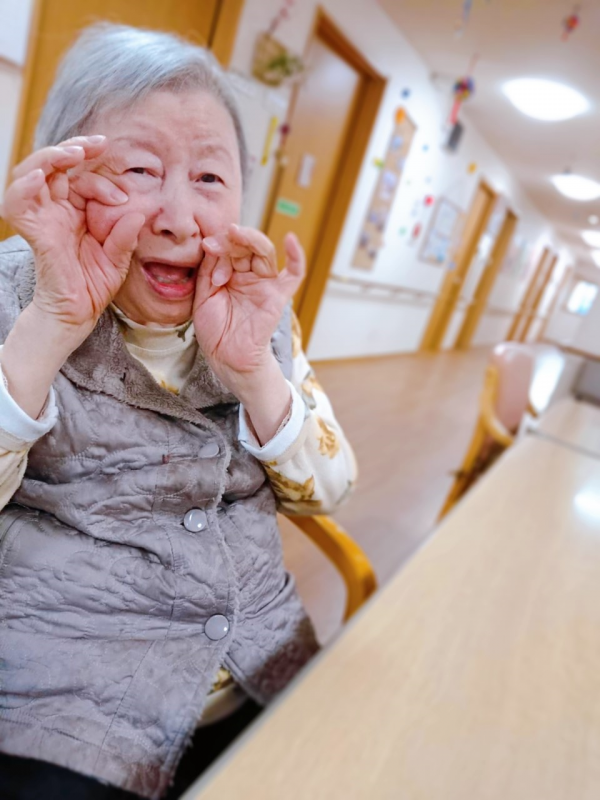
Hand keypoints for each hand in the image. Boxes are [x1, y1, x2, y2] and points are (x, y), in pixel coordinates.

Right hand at [1, 136, 144, 339]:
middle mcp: (56, 209)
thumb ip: (126, 236)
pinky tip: (40, 176)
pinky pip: (17, 204)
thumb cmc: (95, 285)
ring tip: (73, 153)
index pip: (83, 180)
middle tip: (98, 144)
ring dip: (50, 157)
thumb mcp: (118, 257)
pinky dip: (24, 187)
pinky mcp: (34, 232)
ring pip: (32, 173)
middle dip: (75, 148)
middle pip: (55, 165)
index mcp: (75, 210)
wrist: (78, 314)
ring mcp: (42, 218)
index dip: (103, 180)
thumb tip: (141, 212)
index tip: (124, 196)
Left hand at [193, 224, 304, 388]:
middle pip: (247, 245)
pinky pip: (294, 275)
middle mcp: (249, 275)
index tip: (206, 247)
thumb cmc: (215, 329)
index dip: (218, 243)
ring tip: (235, 235)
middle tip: (215, 243)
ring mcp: (264, 284)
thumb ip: (209, 270)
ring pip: (264, 252)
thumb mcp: (203, 294)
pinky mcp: (278, 296)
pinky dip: (296, 257)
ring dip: (249, 240)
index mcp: (231, 273)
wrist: (225, 356)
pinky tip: (291, 239)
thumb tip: (213, 245)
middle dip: (230, 240)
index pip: (229, 247)